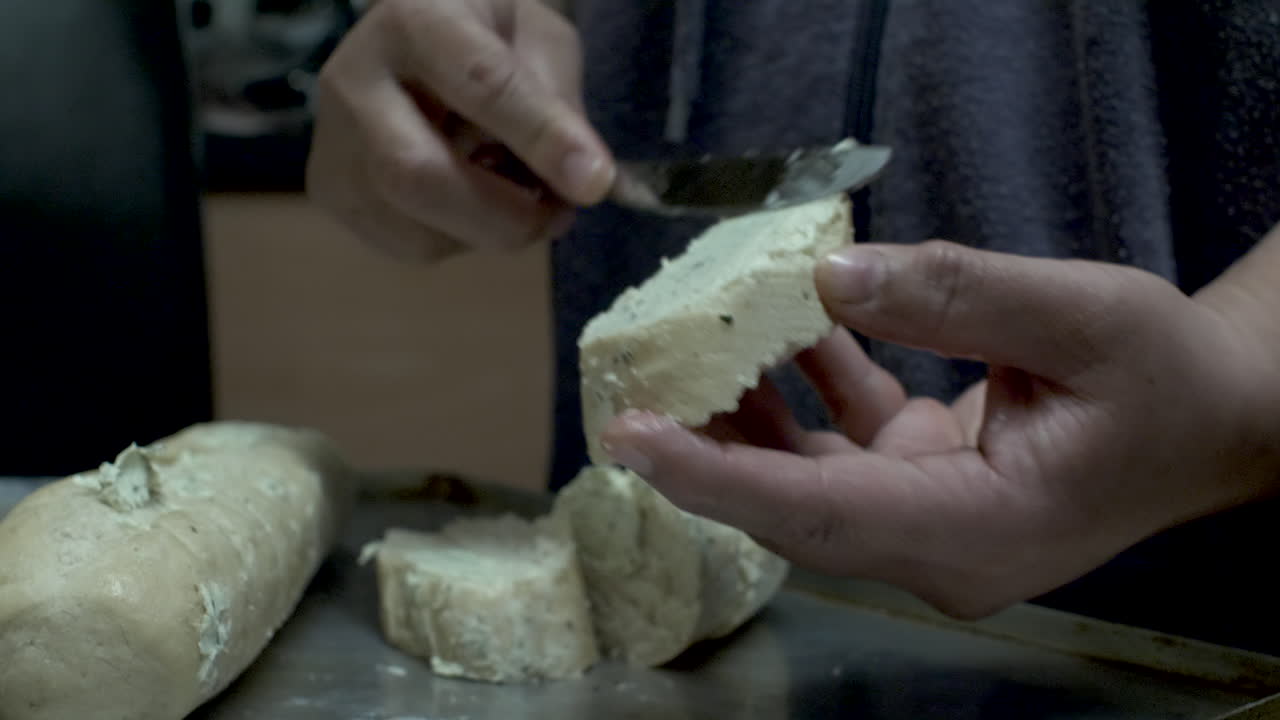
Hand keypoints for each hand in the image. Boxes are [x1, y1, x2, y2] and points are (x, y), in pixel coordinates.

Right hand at [306, 0, 613, 261]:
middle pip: (416, 173)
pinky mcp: (332, 192)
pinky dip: (461, 239)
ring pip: (414, 226)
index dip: (540, 137)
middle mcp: (354, 78)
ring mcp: (332, 141)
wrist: (419, 44)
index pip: (479, 83)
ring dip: (489, 232)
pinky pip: (408, 245)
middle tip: (559, 215)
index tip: (594, 182)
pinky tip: (473, 201)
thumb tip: (586, 181)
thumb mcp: (539, 41)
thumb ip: (560, 102)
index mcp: (415, 18)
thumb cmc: (490, 37)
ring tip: (520, 199)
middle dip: (504, 216)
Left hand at [601, 241, 1279, 618]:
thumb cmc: (1171, 381)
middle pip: (795, 505)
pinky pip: (842, 438)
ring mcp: (926, 515)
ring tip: (680, 346)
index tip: (633, 442)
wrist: (1217, 417)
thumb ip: (958, 293)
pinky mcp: (922, 479)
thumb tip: (829, 273)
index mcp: (979, 531)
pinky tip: (782, 323)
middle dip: (706, 449)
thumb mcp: (1085, 317)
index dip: (720, 482)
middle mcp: (938, 543)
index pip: (823, 516)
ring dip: (744, 412)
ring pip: (806, 474)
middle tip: (626, 386)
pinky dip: (806, 384)